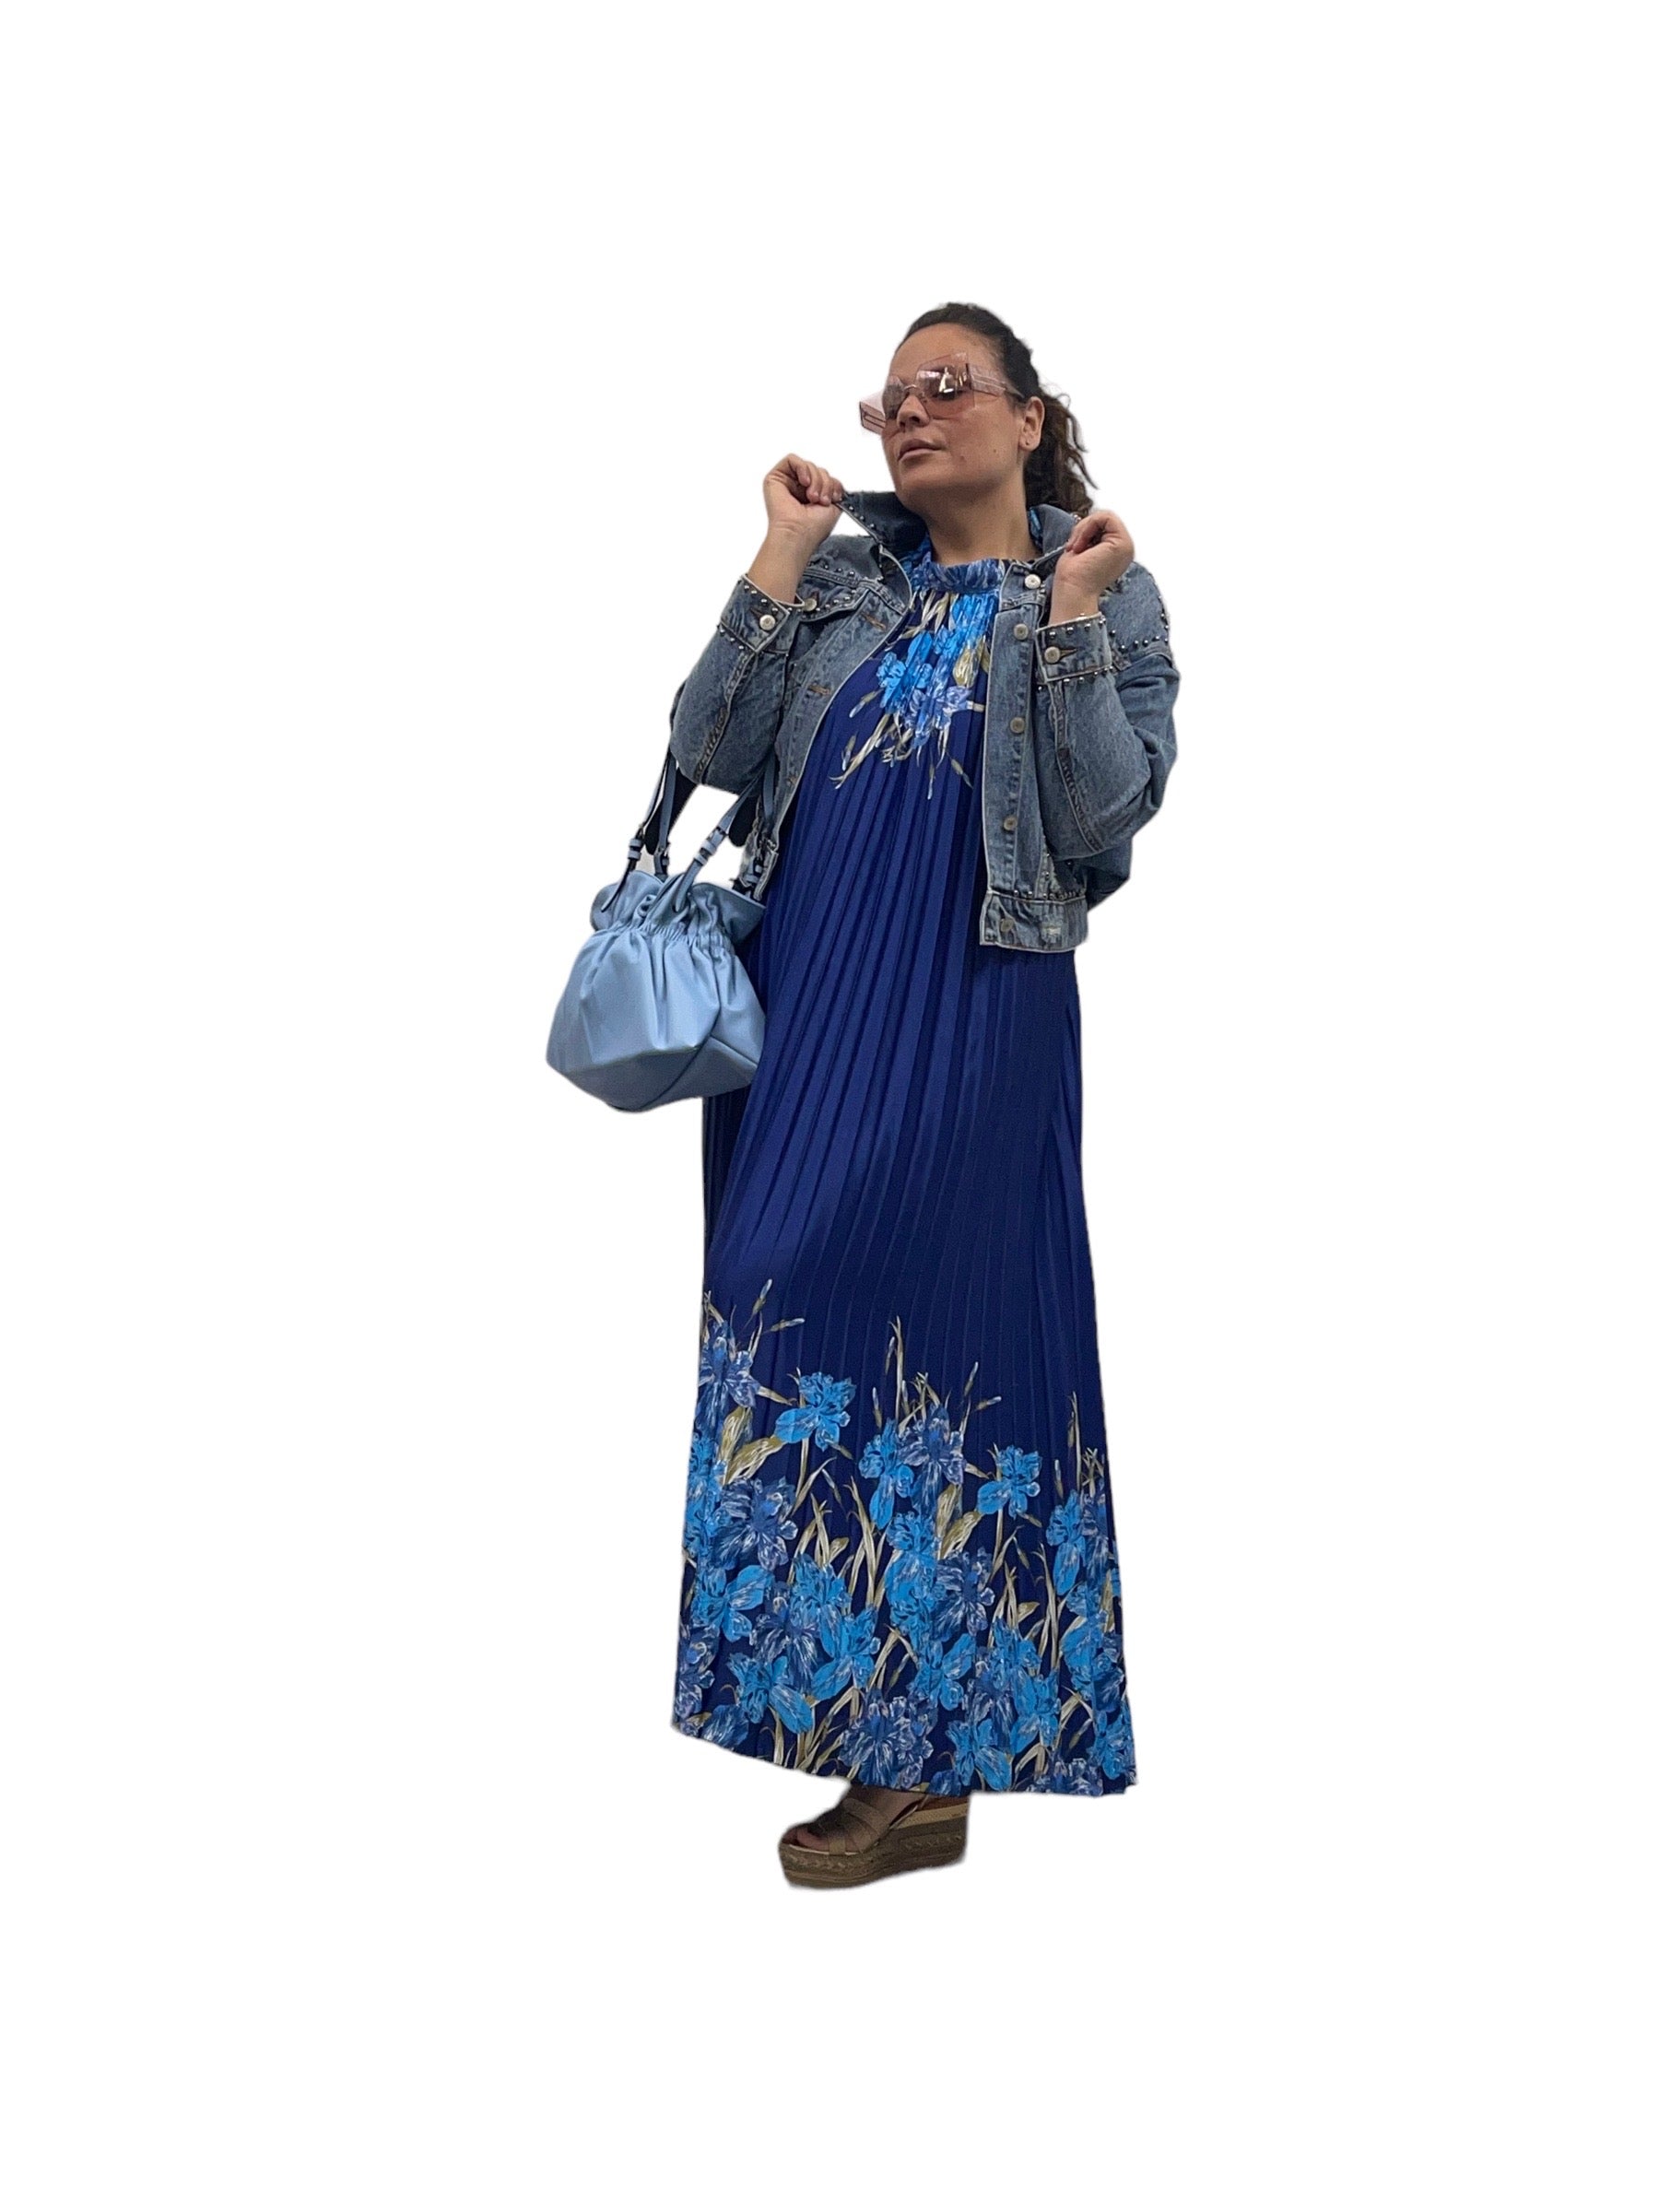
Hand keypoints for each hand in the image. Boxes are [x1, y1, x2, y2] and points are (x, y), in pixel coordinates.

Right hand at [761, 454, 845, 553]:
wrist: (798, 535)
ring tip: (812, 496)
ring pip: (807, 465)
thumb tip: (835, 481)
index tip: (834, 497)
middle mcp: (798, 490)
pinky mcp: (775, 478)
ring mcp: (786, 483)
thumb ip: (835, 488)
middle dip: (825, 483)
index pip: (826, 479)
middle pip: (818, 470)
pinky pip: (792, 459)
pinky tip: (804, 482)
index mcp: (811, 498)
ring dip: (816, 478)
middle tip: (821, 500)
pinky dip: (802, 468)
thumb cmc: (812, 529)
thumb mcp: (834, 506)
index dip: (833, 484)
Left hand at [1049, 508, 1133, 622]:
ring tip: (1077, 548)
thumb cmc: (1072, 578)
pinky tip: (1082, 545)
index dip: (1085, 530)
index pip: (1103, 524)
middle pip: (1105, 518)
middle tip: (1074, 547)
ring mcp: (1126, 546)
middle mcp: (1125, 549)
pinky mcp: (1123, 543)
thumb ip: (1091, 533)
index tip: (1074, 548)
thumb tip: (1089, 519)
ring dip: (1084, 528)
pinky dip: (1088, 526)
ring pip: (1105, 516)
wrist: (1072, 592)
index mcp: (1116, 552)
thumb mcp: (1082, 547)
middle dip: (1084, 528)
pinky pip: (1106, 517)